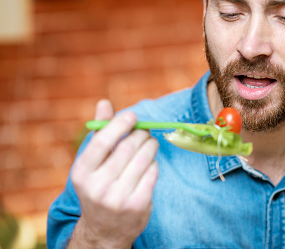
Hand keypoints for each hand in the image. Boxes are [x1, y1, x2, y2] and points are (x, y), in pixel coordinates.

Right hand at [69, 99, 158, 248]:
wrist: (104, 230)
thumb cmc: (98, 186)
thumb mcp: (91, 164)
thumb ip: (99, 133)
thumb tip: (104, 102)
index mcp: (81, 173)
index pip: (102, 142)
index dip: (120, 124)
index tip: (133, 116)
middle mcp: (97, 186)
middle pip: (127, 148)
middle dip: (141, 134)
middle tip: (145, 131)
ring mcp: (118, 198)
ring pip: (143, 159)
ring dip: (151, 146)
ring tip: (151, 143)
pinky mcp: (138, 205)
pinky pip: (152, 173)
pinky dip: (154, 164)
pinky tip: (150, 163)